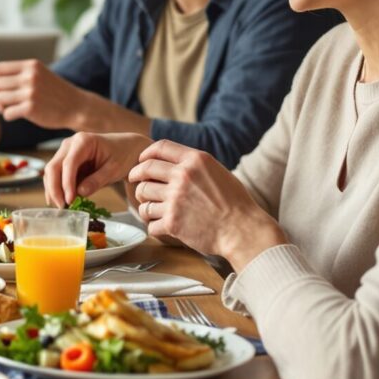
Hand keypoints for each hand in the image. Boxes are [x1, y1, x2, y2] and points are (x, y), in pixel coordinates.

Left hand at [0, 60, 89, 128]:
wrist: (76, 106)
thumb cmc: (54, 92)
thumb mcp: (40, 74)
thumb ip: (20, 74)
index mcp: (31, 66)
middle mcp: (30, 77)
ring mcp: (30, 92)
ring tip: (5, 109)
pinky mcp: (31, 108)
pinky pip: (7, 113)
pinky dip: (7, 116)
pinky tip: (13, 116)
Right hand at [43, 132, 151, 205]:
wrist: (126, 148)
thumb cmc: (122, 156)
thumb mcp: (114, 169)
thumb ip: (97, 180)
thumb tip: (79, 193)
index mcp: (83, 141)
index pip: (68, 163)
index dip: (66, 183)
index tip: (69, 200)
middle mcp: (70, 144)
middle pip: (53, 167)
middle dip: (55, 189)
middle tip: (62, 207)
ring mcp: (65, 152)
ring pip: (51, 172)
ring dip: (53, 190)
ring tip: (62, 207)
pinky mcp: (65, 161)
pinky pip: (56, 176)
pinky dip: (56, 188)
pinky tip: (61, 201)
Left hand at [126, 139, 283, 265]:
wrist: (243, 230)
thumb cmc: (235, 203)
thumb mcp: (217, 172)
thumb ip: (194, 165)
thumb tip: (172, 162)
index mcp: (195, 161)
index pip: (159, 148)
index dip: (145, 154)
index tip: (141, 161)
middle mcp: (182, 176)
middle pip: (144, 170)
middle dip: (135, 176)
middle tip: (135, 182)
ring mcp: (175, 199)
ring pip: (142, 196)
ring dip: (144, 203)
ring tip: (151, 208)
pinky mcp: (172, 222)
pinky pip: (149, 222)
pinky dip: (153, 226)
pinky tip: (161, 226)